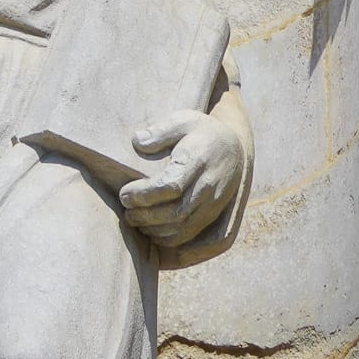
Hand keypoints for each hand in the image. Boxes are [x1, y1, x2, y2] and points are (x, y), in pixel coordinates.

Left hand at [119, 109, 244, 247]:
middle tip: (126, 210)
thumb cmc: (200, 132)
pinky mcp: (213, 215)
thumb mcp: (183, 120)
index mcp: (199, 160)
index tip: (124, 194)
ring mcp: (213, 203)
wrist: (233, 147)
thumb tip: (137, 141)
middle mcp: (209, 186)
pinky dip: (168, 238)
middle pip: (176, 212)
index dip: (145, 195)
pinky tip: (150, 229)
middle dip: (145, 215)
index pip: (171, 185)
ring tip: (134, 219)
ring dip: (154, 229)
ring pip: (183, 228)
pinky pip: (190, 234)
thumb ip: (160, 131)